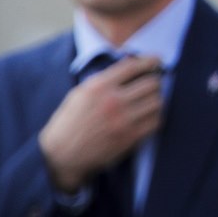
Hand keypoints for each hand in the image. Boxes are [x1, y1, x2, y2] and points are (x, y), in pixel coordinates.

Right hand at [38, 56, 163, 193]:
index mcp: (98, 86)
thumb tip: (128, 63)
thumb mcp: (79, 94)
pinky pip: (156, 122)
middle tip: (153, 84)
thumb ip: (103, 79)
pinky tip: (149, 117)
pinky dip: (155, 117)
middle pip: (151, 83)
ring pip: (157, 102)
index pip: (133, 66)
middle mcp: (112, 101)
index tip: (156, 60)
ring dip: (156, 100)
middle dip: (155, 82)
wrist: (61, 155)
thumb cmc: (68, 123)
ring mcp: (123, 120)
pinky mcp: (129, 137)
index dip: (149, 61)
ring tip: (150, 101)